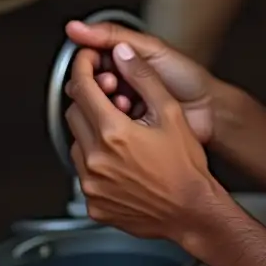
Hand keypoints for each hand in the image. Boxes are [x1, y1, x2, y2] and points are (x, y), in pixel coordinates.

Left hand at [64, 42, 226, 242]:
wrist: (192, 211)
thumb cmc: (186, 167)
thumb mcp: (170, 113)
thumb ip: (143, 78)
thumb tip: (123, 54)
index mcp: (114, 133)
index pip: (82, 88)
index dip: (82, 67)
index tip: (86, 61)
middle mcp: (96, 159)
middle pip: (74, 112)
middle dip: (89, 99)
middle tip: (112, 97)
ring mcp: (91, 183)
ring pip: (76, 142)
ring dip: (91, 130)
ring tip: (121, 133)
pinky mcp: (92, 202)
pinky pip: (82, 171)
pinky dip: (95, 160)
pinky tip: (120, 160)